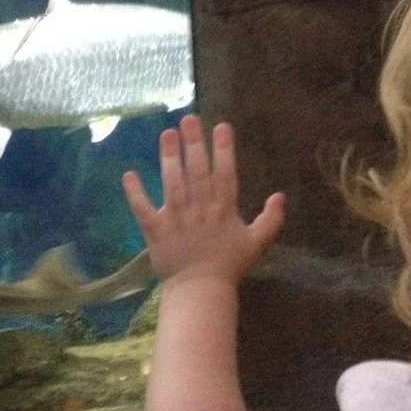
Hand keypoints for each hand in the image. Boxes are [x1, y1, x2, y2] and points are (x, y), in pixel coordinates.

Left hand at [122, 114, 284, 282]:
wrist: (201, 291)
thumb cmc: (229, 266)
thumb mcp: (257, 243)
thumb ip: (271, 219)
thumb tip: (281, 195)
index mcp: (223, 209)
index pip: (225, 173)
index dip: (224, 149)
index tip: (221, 125)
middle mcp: (200, 209)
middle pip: (197, 170)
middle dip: (193, 143)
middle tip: (188, 118)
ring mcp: (176, 218)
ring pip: (172, 183)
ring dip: (169, 157)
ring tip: (166, 133)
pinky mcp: (156, 230)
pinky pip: (144, 209)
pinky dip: (136, 193)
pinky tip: (129, 174)